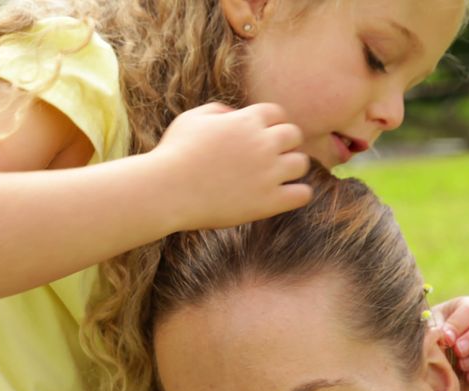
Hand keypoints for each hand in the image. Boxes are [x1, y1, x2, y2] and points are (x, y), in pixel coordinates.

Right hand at [151, 102, 311, 230]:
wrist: (166, 190)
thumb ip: (218, 111)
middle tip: (269, 158)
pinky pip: (302, 194)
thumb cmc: (173, 154)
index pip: (278, 114)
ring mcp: (268, 173)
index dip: (270, 125)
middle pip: (294, 135)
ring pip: (301, 163)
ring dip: (291, 168)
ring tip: (276, 178)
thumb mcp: (191, 119)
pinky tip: (281, 196)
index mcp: (247, 120)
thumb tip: (235, 116)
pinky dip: (297, 194)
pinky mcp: (268, 202)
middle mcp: (263, 143)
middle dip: (283, 144)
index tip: (260, 138)